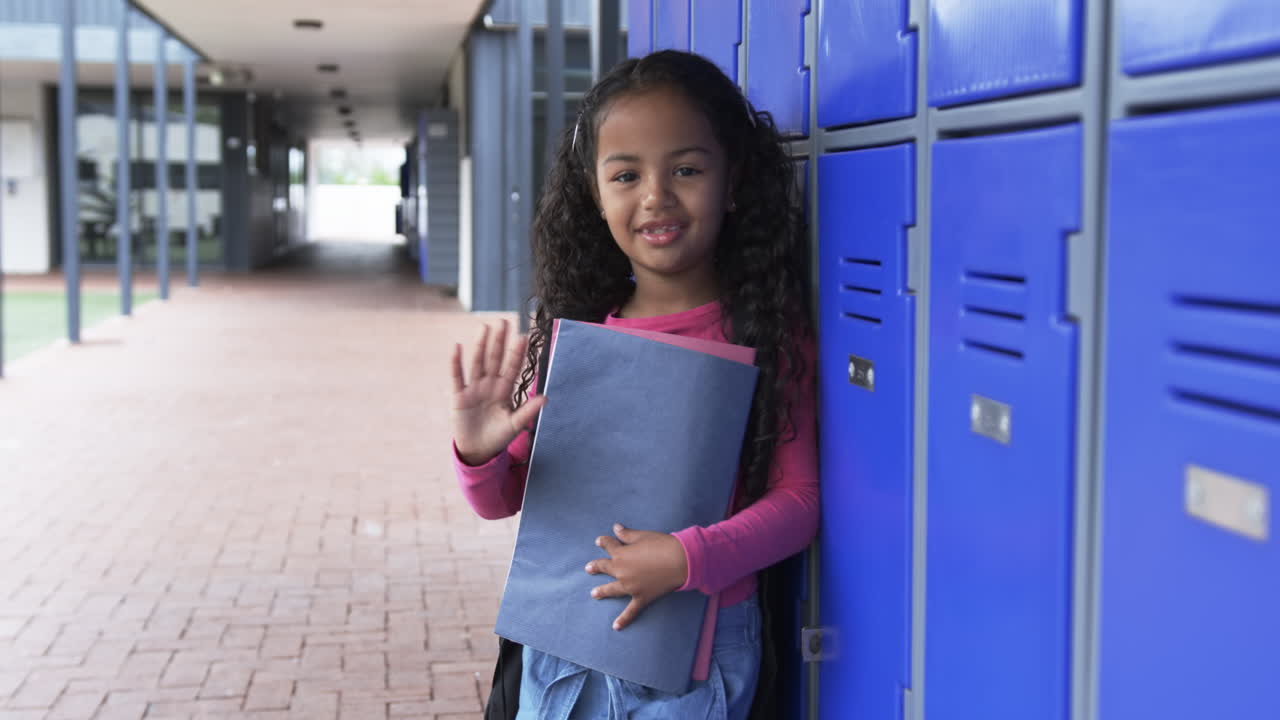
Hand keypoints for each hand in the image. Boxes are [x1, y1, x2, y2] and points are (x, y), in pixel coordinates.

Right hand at [451, 319, 546, 465]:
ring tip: (484, 327)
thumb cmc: (498, 437)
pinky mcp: (458, 396)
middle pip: (495, 359)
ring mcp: (474, 389)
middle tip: (504, 321)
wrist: (477, 451)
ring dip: (480, 345)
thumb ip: (527, 411)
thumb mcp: (514, 425)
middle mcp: (490, 385)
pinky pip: (457, 376)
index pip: (512, 368)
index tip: (523, 337)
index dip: (517, 353)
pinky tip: (457, 347)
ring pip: (478, 362)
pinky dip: (456, 362)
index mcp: (505, 391)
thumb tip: (546, 397)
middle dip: (499, 341)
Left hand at [585, 524, 688, 630]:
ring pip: (611, 589)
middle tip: (589, 568)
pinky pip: (630, 611)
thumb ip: (627, 534)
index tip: (599, 541)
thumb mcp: (643, 536)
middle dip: (596, 567)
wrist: (679, 561)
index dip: (603, 542)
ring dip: (602, 591)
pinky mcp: (641, 597)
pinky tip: (616, 627)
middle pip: (605, 567)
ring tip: (594, 594)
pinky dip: (623, 620)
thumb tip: (616, 528)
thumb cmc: (662, 545)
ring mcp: (630, 586)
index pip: (608, 545)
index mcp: (621, 554)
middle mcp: (621, 571)